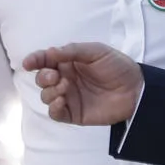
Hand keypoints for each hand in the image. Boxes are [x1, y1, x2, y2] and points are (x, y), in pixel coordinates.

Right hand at [23, 43, 142, 125]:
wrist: (135, 89)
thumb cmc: (117, 66)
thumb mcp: (96, 51)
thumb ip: (72, 51)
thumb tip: (48, 53)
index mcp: (69, 62)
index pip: (45, 61)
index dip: (35, 60)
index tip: (28, 63)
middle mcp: (66, 79)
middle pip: (42, 79)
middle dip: (43, 77)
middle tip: (55, 76)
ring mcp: (69, 97)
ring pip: (45, 96)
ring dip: (49, 91)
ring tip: (64, 88)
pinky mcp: (74, 114)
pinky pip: (55, 113)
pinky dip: (53, 108)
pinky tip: (61, 101)